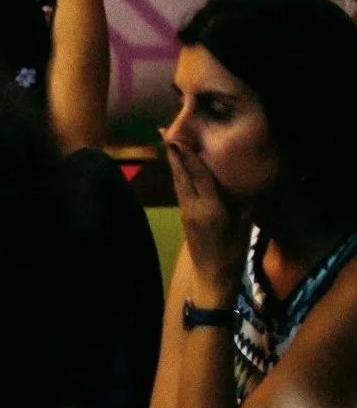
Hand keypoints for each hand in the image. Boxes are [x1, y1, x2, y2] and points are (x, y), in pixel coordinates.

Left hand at [167, 137, 249, 291]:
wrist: (212, 275)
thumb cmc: (233, 251)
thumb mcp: (244, 225)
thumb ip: (242, 203)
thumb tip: (245, 183)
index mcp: (211, 209)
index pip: (198, 177)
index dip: (188, 157)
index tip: (178, 139)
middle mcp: (194, 207)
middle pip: (181, 176)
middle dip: (172, 154)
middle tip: (164, 132)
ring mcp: (186, 212)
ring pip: (177, 182)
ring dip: (172, 162)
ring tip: (167, 144)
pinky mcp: (184, 216)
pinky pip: (179, 191)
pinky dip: (177, 176)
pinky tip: (176, 168)